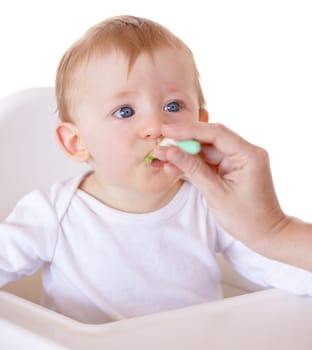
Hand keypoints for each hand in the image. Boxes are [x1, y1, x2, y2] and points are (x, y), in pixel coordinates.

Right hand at [155, 123, 311, 269]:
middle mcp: (244, 152)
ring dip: (183, 154)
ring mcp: (237, 160)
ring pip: (205, 151)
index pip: (216, 133)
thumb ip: (193, 169)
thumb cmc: (246, 218)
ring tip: (160, 157)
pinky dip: (191, 164)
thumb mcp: (216, 193)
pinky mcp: (230, 168)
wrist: (264, 234)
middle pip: (208, 139)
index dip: (189, 130)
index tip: (167, 131)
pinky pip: (207, 162)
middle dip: (183, 142)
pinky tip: (172, 166)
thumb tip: (171, 152)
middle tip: (160, 143)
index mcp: (248, 154)